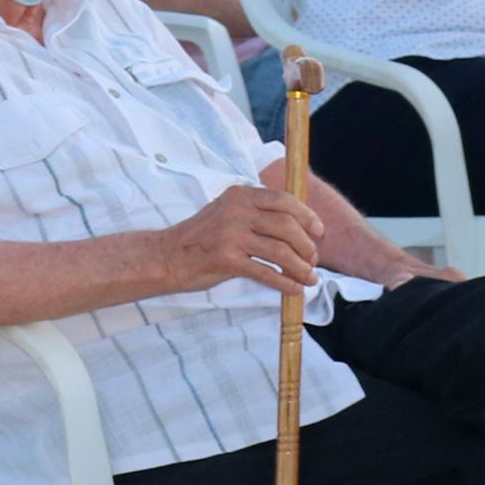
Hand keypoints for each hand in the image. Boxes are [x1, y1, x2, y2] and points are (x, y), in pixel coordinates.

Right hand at [170, 181, 320, 295]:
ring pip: (280, 250)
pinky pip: (266, 272)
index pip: (283, 200)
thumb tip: (297, 228)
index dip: (307, 216)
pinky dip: (284, 282)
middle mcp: (236, 211)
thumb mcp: (226, 213)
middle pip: (287, 225)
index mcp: (239, 195)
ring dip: (300, 266)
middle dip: (307, 245)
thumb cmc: (200, 239)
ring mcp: (231, 234)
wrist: (165, 257)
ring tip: (310, 278)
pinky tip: (293, 289)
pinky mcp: (226, 259)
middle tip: (313, 259)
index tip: (319, 232)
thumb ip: (255, 214)